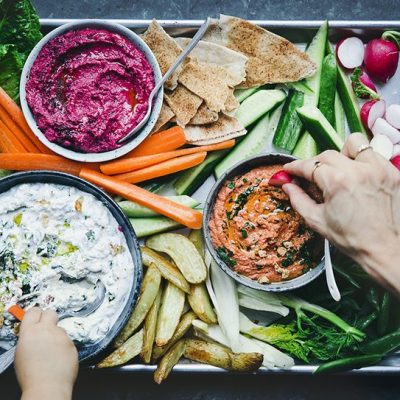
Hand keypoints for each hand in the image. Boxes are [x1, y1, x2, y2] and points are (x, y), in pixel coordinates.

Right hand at [15, 308, 77, 399]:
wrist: (48, 386)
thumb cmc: (31, 374)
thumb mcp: (22, 352)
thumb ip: (30, 338)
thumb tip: (35, 333)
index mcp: (30, 331)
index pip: (34, 311)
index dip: (35, 314)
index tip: (36, 318)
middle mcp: (47, 330)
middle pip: (51, 313)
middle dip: (48, 318)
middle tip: (46, 329)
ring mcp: (62, 336)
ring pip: (60, 330)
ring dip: (57, 337)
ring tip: (51, 354)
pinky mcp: (72, 343)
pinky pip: (67, 341)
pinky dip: (64, 347)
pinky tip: (59, 359)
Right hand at [283, 133, 399, 292]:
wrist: (387, 249)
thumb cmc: (353, 239)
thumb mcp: (317, 221)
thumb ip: (298, 200)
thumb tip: (287, 186)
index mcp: (337, 182)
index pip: (310, 165)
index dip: (295, 167)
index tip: (289, 169)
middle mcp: (358, 170)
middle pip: (328, 154)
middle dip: (314, 163)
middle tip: (310, 175)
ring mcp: (378, 169)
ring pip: (354, 144)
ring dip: (342, 153)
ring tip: (340, 168)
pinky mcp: (392, 172)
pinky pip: (374, 154)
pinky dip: (362, 160)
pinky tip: (358, 174)